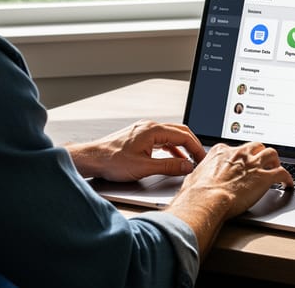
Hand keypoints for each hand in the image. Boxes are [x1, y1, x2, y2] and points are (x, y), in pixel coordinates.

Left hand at [65, 120, 206, 181]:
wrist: (92, 159)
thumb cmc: (112, 161)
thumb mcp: (144, 167)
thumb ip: (169, 166)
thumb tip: (187, 166)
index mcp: (153, 130)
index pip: (183, 136)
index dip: (196, 148)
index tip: (202, 159)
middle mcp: (150, 126)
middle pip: (180, 132)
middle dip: (192, 145)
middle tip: (200, 159)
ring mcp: (144, 130)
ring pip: (170, 135)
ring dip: (182, 147)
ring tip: (189, 160)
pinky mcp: (139, 136)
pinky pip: (161, 139)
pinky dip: (171, 148)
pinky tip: (173, 158)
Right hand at [168, 142, 292, 255]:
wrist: (206, 200)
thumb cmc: (197, 193)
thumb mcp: (194, 177)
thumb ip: (200, 174)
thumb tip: (196, 180)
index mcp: (221, 151)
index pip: (235, 148)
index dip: (240, 155)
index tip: (241, 161)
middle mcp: (239, 154)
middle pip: (256, 146)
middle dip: (259, 153)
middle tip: (261, 161)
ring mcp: (253, 164)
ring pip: (271, 153)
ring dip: (275, 161)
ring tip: (276, 167)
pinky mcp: (264, 177)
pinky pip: (282, 173)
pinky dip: (287, 177)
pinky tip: (288, 183)